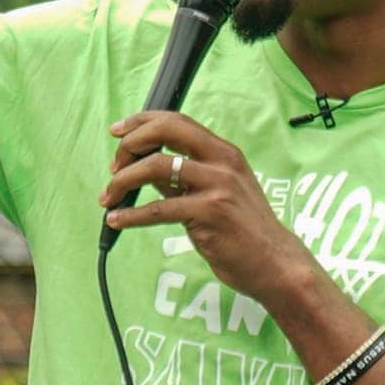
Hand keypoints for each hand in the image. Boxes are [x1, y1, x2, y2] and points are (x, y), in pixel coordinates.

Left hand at [99, 112, 318, 304]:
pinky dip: (131, 215)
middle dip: (131, 144)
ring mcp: (217, 186)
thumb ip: (184, 178)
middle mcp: (222, 162)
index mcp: (224, 152)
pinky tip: (116, 220)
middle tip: (113, 167)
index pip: (177, 121)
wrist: (275, 263)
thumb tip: (145, 169)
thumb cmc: (244, 230)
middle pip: (166, 130)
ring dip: (123, 181)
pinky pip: (159, 209)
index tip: (118, 132)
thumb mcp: (218, 193)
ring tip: (109, 198)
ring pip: (156, 167)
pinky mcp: (210, 214)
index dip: (142, 122)